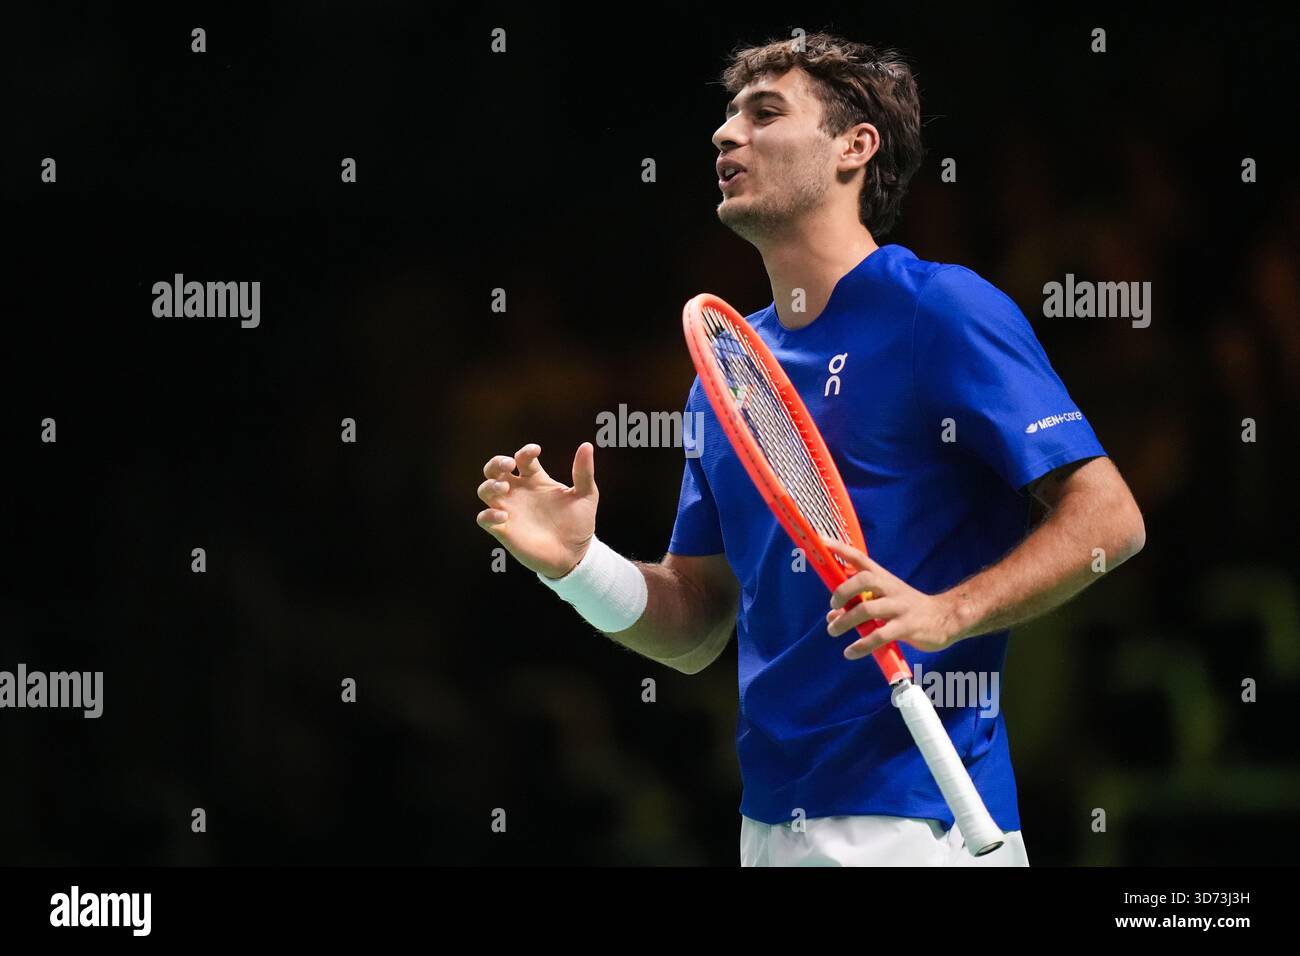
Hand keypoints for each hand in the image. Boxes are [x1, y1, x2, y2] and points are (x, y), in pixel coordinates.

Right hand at [476, 442, 598, 578]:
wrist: (575, 555)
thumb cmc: (579, 524)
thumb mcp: (586, 496)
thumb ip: (584, 472)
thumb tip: (587, 445)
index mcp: (536, 480)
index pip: (522, 458)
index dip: (525, 452)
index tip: (536, 451)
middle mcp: (518, 492)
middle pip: (495, 470)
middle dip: (496, 462)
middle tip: (508, 464)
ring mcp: (509, 510)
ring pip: (485, 490)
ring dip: (490, 485)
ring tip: (505, 487)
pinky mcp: (503, 530)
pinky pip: (484, 519)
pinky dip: (488, 515)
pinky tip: (504, 516)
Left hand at [820, 536, 964, 659]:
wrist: (946, 618)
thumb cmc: (908, 608)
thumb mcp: (885, 601)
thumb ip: (858, 605)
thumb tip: (831, 616)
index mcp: (884, 578)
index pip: (861, 558)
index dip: (841, 549)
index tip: (822, 540)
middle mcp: (891, 588)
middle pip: (864, 580)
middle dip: (843, 591)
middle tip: (833, 605)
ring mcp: (900, 607)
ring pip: (867, 609)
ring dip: (845, 621)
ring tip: (833, 630)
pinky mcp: (907, 627)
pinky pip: (879, 636)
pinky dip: (861, 645)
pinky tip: (850, 652)